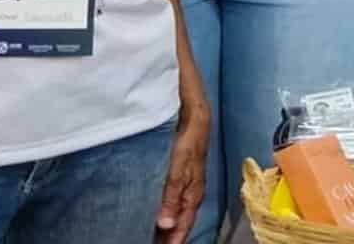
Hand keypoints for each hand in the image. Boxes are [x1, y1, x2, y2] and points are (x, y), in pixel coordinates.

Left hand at [156, 98, 209, 242]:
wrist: (196, 121)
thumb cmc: (188, 145)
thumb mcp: (177, 172)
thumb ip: (171, 198)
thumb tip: (166, 226)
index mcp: (193, 196)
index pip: (183, 226)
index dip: (175, 240)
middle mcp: (193, 194)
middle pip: (182, 222)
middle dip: (172, 236)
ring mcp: (190, 186)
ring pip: (179, 212)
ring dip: (170, 225)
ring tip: (157, 236)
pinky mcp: (184, 178)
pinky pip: (177, 202)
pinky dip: (170, 211)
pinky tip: (161, 212)